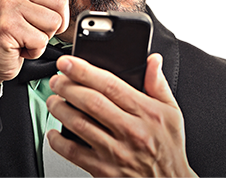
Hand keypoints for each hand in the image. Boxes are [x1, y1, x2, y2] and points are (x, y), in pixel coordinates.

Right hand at [0, 0, 77, 93]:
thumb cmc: (8, 28)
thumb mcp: (30, 0)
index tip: (56, 3)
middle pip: (60, 1)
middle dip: (57, 21)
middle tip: (36, 27)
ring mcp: (7, 6)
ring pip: (54, 22)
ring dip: (45, 36)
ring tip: (27, 36)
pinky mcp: (7, 29)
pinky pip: (42, 40)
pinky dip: (35, 50)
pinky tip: (21, 46)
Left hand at [46, 54, 198, 177]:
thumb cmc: (169, 149)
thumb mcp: (172, 112)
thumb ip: (158, 84)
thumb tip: (153, 60)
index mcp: (146, 112)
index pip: (110, 85)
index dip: (84, 71)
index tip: (67, 62)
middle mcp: (131, 131)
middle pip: (91, 101)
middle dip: (67, 86)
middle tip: (56, 79)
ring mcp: (116, 152)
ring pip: (80, 124)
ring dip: (60, 109)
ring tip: (53, 100)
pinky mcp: (104, 171)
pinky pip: (74, 153)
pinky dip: (59, 141)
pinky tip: (54, 132)